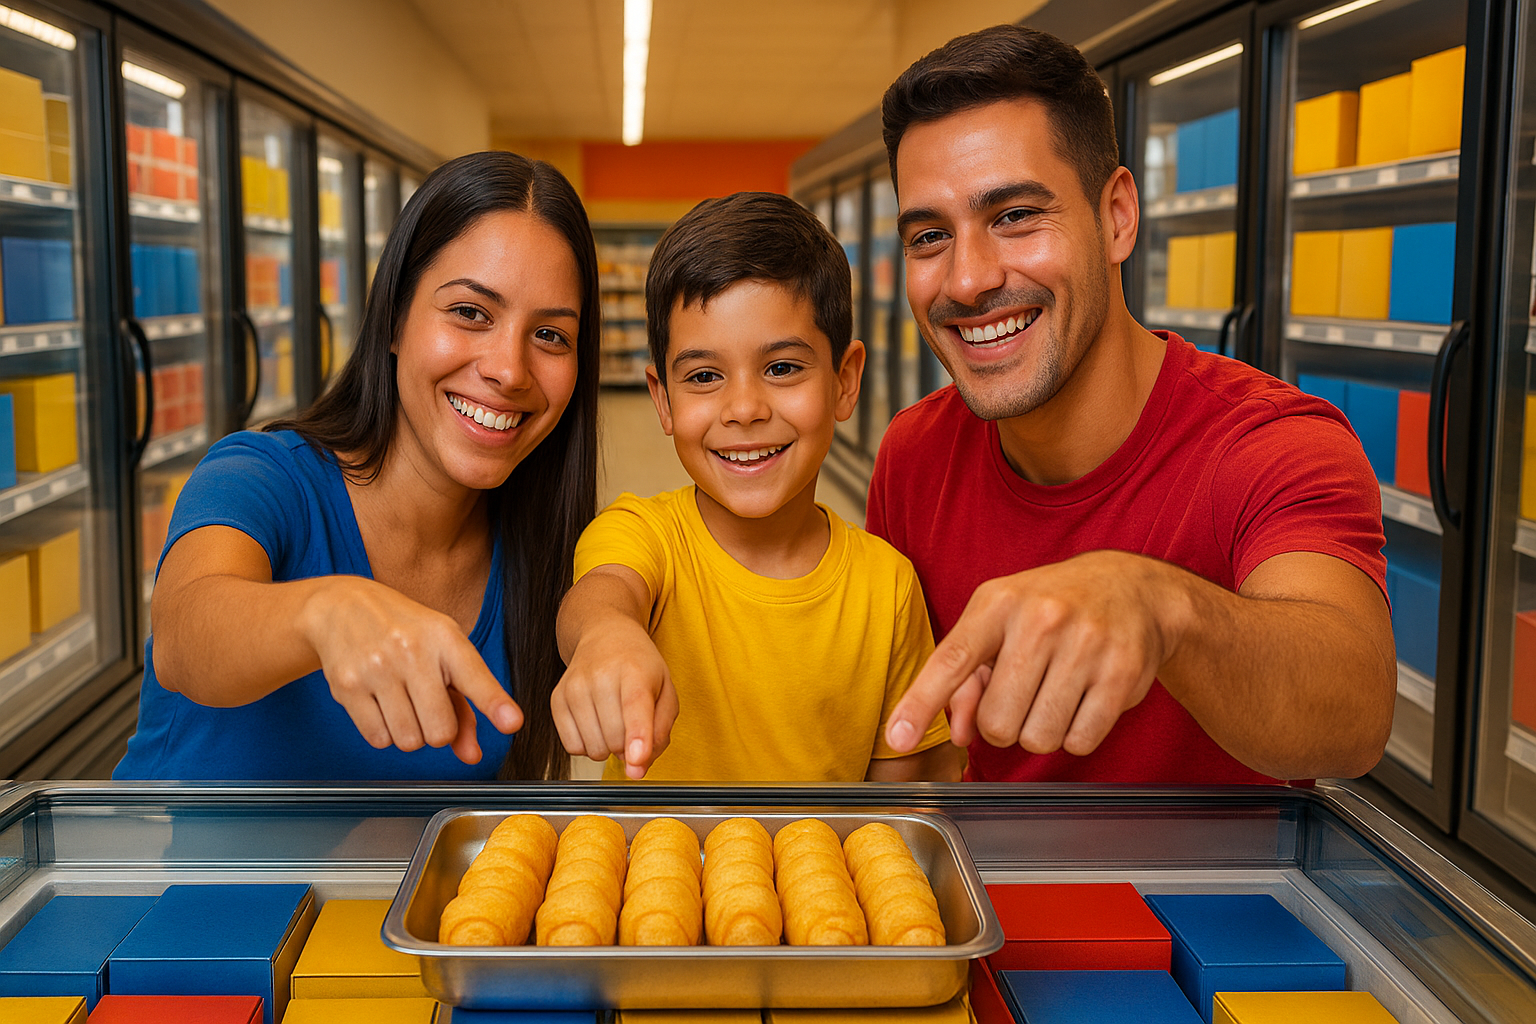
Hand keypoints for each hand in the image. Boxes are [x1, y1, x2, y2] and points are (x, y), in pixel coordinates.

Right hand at [301, 577, 522, 763]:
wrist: (343, 606)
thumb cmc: (404, 633)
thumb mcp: (441, 653)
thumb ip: (464, 705)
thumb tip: (472, 755)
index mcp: (445, 638)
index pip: (476, 677)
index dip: (495, 704)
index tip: (512, 722)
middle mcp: (412, 651)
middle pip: (440, 731)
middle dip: (438, 731)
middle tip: (427, 706)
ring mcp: (377, 668)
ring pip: (409, 741)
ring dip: (410, 734)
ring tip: (402, 702)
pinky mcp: (347, 686)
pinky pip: (379, 739)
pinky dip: (384, 733)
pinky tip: (381, 706)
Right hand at [551, 619, 677, 778]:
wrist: (604, 636)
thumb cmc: (638, 666)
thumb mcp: (666, 691)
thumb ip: (661, 731)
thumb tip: (638, 767)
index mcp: (635, 670)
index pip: (635, 707)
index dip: (637, 738)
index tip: (636, 761)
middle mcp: (601, 676)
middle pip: (615, 739)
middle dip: (629, 745)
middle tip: (632, 722)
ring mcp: (574, 687)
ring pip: (594, 748)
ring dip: (609, 747)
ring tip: (614, 719)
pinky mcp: (557, 699)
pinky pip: (572, 747)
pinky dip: (588, 745)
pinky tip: (596, 723)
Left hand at [884, 551, 1181, 757]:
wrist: (1131, 588)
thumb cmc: (1050, 608)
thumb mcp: (999, 622)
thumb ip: (966, 678)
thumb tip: (958, 734)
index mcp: (998, 603)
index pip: (951, 660)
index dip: (919, 704)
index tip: (895, 738)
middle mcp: (1040, 619)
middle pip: (997, 721)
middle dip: (1002, 725)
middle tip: (1020, 696)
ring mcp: (1085, 644)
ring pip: (1038, 738)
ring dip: (1040, 731)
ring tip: (1054, 694)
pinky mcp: (1122, 672)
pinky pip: (1080, 741)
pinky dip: (1076, 735)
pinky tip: (1083, 700)